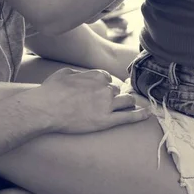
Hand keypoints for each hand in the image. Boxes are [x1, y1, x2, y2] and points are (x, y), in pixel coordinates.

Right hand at [28, 68, 150, 133]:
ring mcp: (107, 105)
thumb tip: (84, 76)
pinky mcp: (106, 121)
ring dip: (126, 103)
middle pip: (117, 90)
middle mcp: (105, 88)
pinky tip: (147, 113)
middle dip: (111, 95)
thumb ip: (79, 73)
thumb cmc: (51, 91)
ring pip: (126, 101)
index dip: (102, 85)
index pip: (108, 78)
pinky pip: (128, 117)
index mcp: (97, 76)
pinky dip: (139, 115)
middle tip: (101, 103)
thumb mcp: (64, 73)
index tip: (97, 91)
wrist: (46, 109)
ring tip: (122, 108)